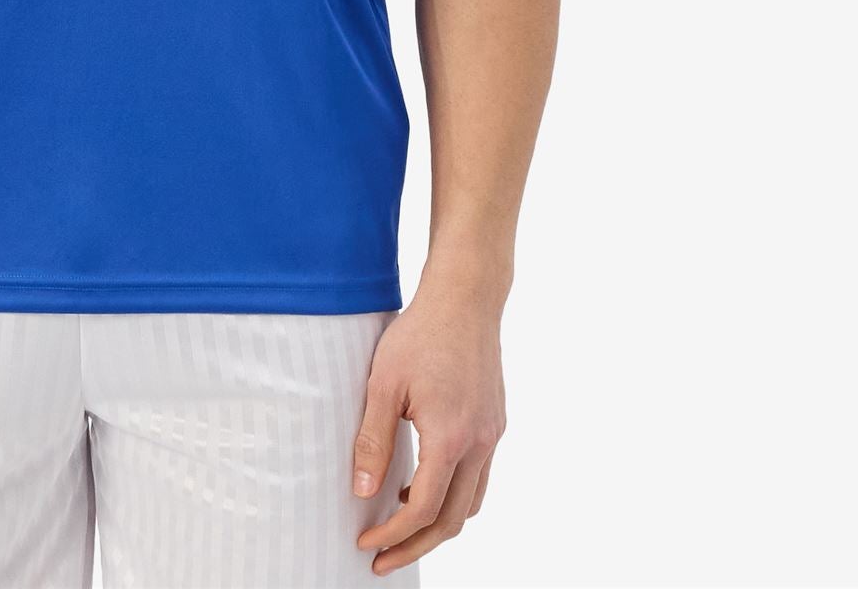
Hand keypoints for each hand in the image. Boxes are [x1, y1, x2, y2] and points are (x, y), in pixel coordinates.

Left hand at [350, 277, 506, 574]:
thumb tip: (363, 492)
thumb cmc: (420, 334)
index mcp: (451, 438)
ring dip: (439, 523)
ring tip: (401, 523)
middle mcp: (479, 443)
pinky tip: (424, 481)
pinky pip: (479, 476)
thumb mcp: (384, 384)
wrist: (465, 298)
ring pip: (472, 502)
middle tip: (382, 559)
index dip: (393, 534)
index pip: (424, 508)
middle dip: (416, 546)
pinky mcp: (494, 422)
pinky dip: (454, 494)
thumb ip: (374, 440)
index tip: (366, 541)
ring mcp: (492, 434)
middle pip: (453, 520)